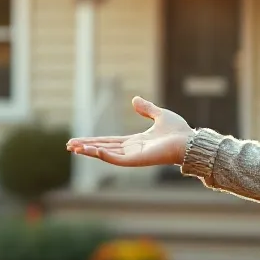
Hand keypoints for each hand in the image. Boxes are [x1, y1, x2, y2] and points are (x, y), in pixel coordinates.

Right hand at [66, 96, 195, 166]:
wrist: (190, 141)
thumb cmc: (179, 131)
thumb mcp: (160, 115)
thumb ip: (147, 109)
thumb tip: (134, 99)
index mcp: (135, 142)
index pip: (109, 141)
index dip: (94, 140)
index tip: (79, 141)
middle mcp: (132, 150)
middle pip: (104, 148)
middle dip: (86, 147)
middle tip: (69, 146)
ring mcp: (134, 156)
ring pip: (107, 154)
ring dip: (90, 151)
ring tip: (74, 148)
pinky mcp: (138, 160)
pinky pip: (118, 159)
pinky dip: (105, 155)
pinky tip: (94, 150)